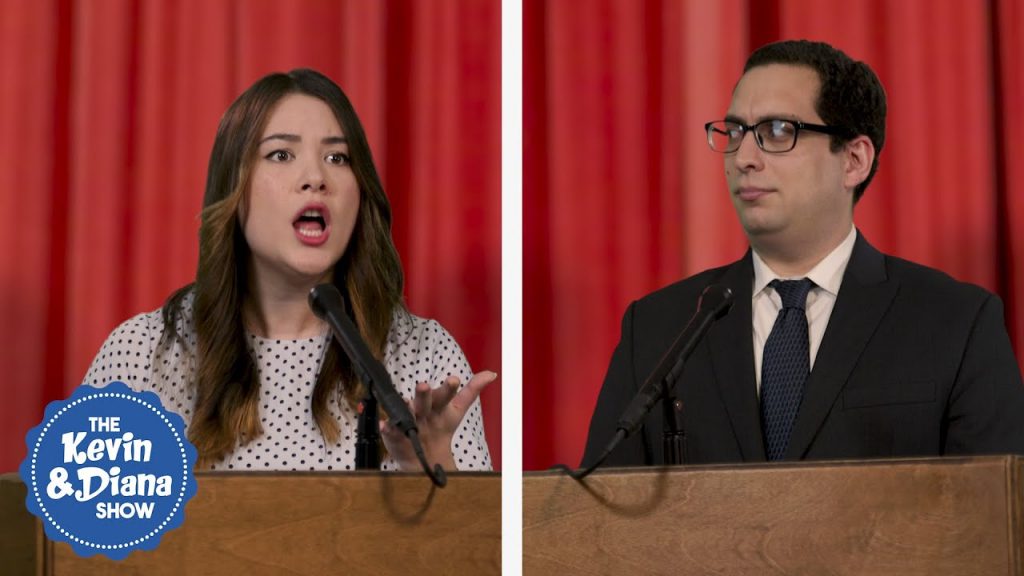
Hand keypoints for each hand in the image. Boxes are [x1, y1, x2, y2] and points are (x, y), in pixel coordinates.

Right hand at [380, 370, 496, 470]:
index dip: (449, 387)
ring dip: (406, 408)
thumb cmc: (440, 425)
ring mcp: (408, 420)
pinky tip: (385, 425)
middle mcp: (423, 409)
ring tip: (407, 404)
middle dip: (424, 393)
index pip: (446, 393)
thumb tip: (492, 373)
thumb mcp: (458, 409)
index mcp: (439, 403)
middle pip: (424, 400)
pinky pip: (390, 430)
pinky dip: (387, 428)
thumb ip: (472, 390)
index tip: (454, 380)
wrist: (425, 453)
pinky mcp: (394, 433)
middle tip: (423, 386)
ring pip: (407, 413)